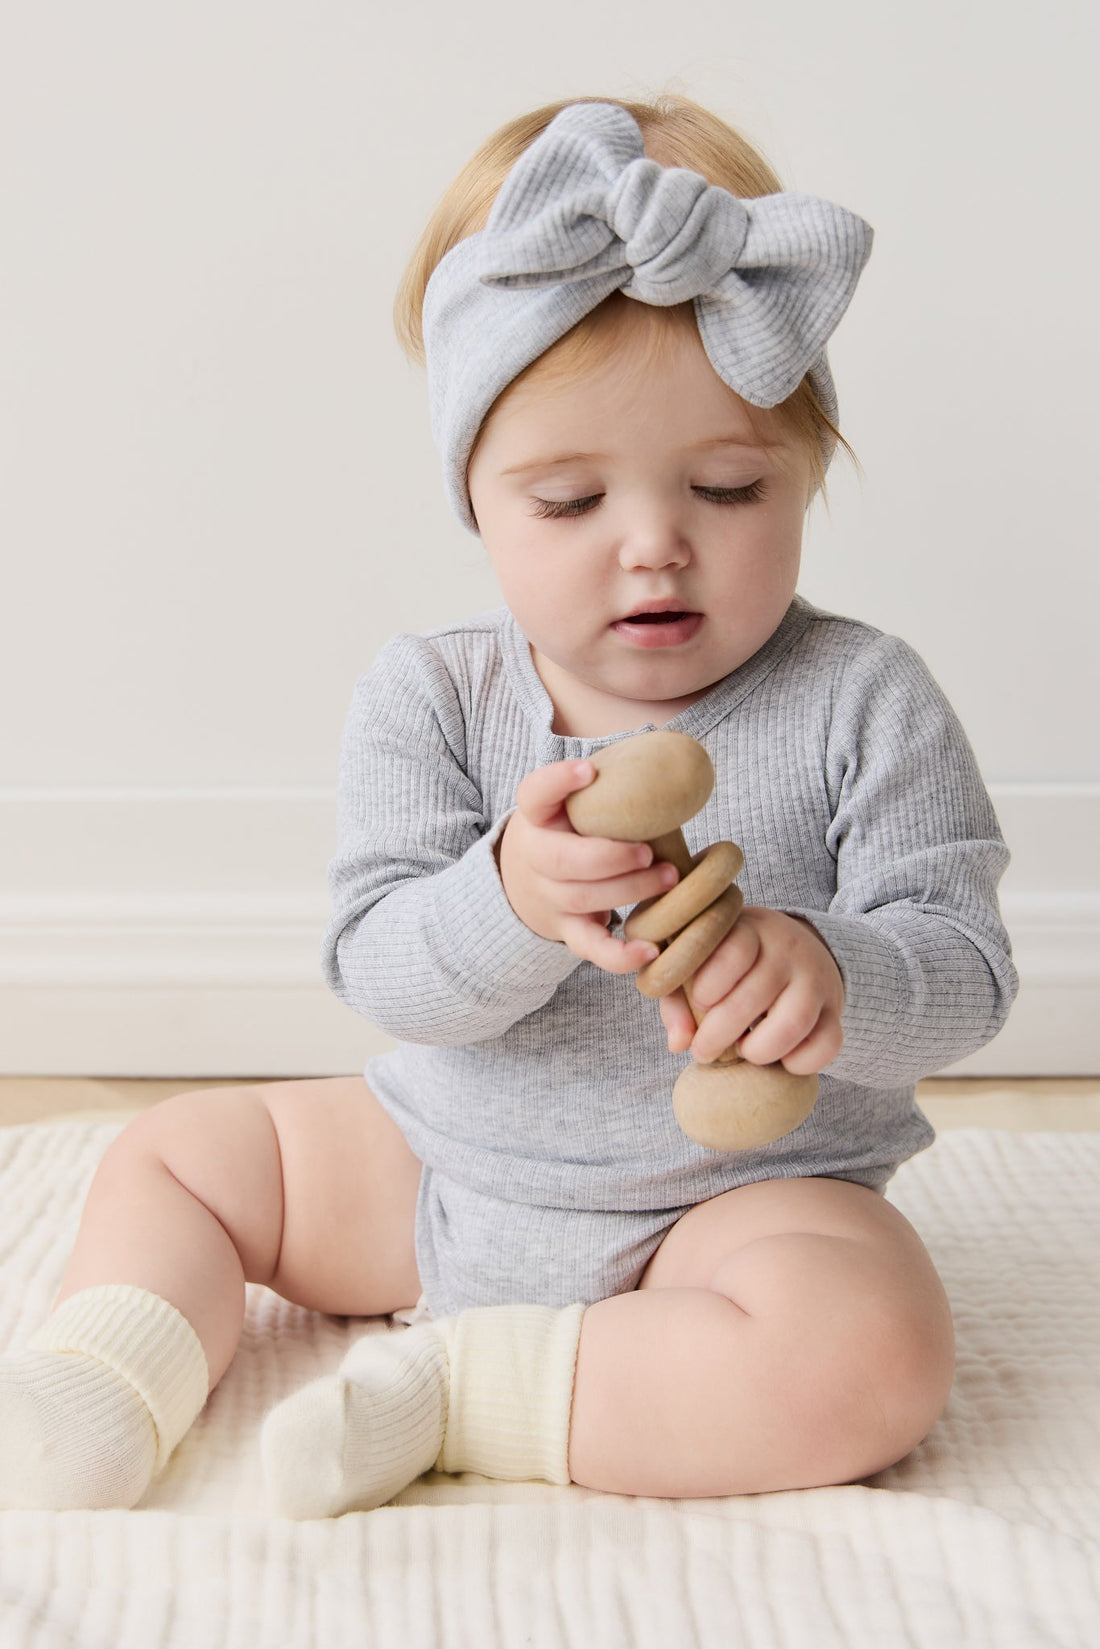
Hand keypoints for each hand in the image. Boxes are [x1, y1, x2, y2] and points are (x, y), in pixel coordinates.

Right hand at [497, 758, 679, 972]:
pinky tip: (650, 951)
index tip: (589, 770)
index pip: (534, 794)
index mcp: (537, 816)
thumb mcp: (572, 805)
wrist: (526, 882)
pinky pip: (589, 948)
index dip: (558, 781)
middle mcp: (535, 857)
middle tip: (648, 852)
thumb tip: (674, 762)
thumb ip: (606, 788)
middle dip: (609, 857)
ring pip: (582, 899)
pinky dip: (619, 955)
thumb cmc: (567, 832)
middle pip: (562, 861)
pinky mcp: (567, 929)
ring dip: (629, 890)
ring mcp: (549, 897)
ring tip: (670, 878)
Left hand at [658, 908, 843, 1073]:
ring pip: (794, 1022)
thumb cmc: (733, 963)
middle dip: (720, 1033)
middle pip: (757, 994)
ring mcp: (816, 980)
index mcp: (750, 929)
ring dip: (760, 1049)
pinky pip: (828, 1044)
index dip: (711, 982)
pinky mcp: (835, 1010)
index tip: (698, 1001)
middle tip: (703, 1050)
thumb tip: (679, 1043)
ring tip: (743, 1051)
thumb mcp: (702, 964)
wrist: (798, 948)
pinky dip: (800, 1062)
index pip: (735, 949)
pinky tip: (779, 1059)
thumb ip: (679, 999)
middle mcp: (788, 950)